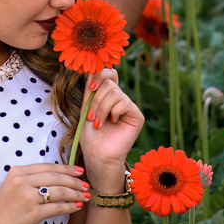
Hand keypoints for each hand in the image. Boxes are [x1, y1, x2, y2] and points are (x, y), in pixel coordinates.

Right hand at [0, 163, 88, 223]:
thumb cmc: (2, 209)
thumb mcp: (12, 186)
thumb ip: (29, 179)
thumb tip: (56, 178)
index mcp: (18, 172)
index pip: (48, 167)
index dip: (66, 168)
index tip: (79, 171)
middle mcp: (23, 181)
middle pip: (57, 178)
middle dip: (75, 182)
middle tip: (86, 185)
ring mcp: (27, 196)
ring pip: (59, 192)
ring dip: (76, 194)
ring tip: (85, 197)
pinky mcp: (32, 212)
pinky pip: (57, 208)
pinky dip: (70, 207)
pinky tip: (77, 207)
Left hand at [77, 69, 143, 188]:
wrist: (97, 154)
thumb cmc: (90, 135)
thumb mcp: (87, 107)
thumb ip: (91, 89)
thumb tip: (92, 68)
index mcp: (109, 95)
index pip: (109, 73)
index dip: (98, 75)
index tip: (89, 88)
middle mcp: (121, 98)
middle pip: (109, 81)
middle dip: (95, 99)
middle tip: (91, 116)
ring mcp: (130, 107)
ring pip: (114, 91)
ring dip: (101, 108)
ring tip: (99, 122)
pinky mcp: (137, 116)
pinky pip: (124, 102)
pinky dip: (112, 112)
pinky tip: (112, 123)